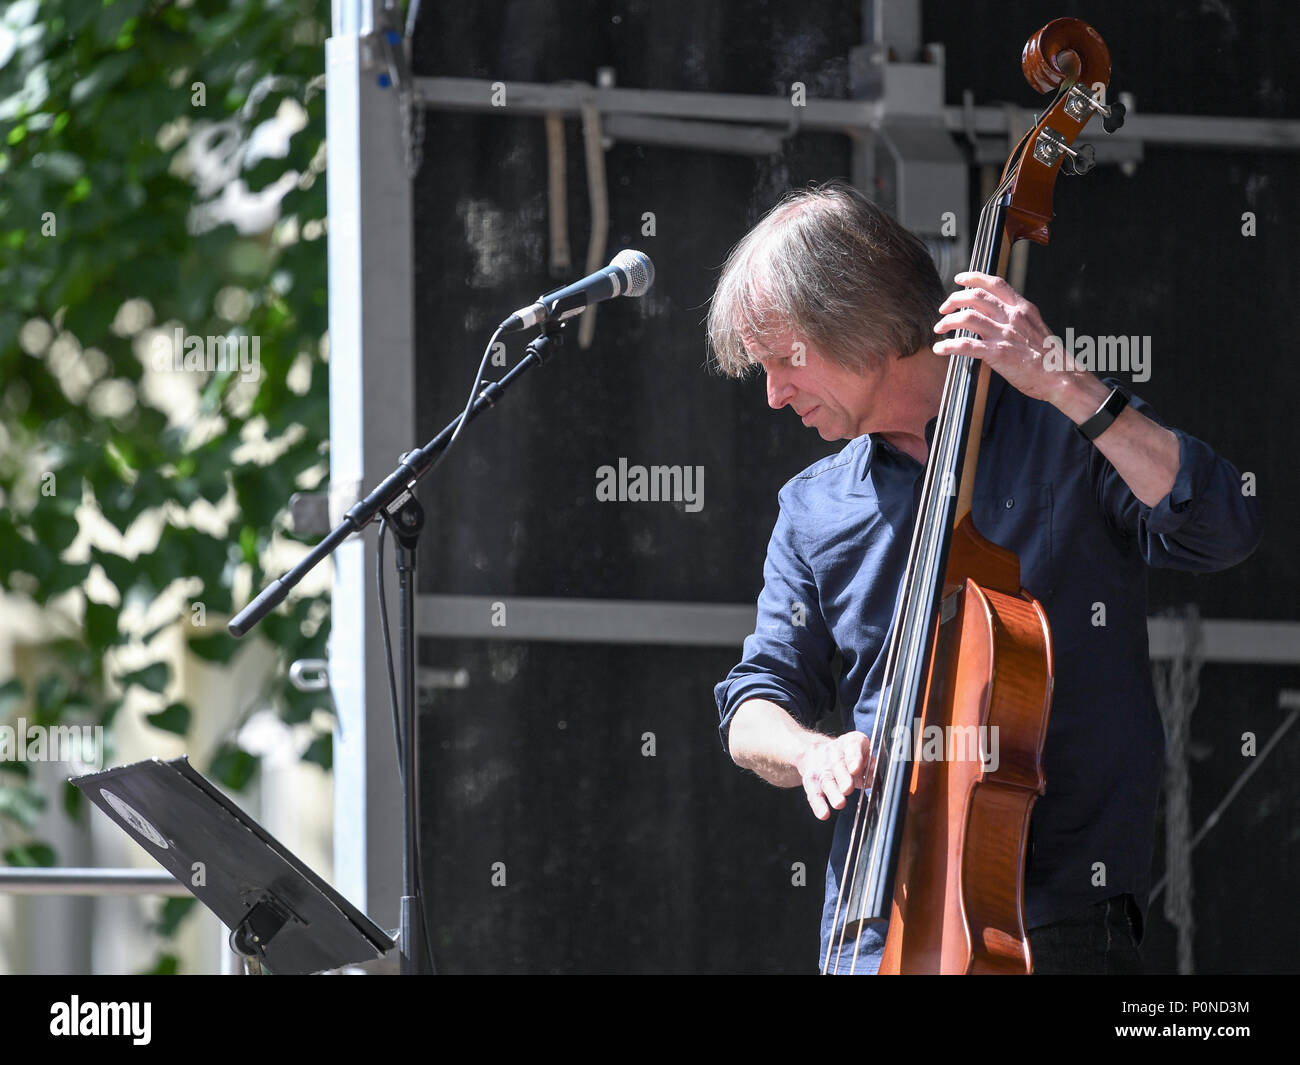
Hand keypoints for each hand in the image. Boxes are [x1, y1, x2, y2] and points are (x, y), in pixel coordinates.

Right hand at [793, 732, 872, 820]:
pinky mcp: (811, 782)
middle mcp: (833, 754)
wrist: (816, 753)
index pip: (852, 747)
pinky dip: (818, 805)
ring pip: (826, 781)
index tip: (856, 769)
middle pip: (837, 765)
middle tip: (847, 788)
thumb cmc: (846, 757)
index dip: (854, 758)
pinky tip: (824, 814)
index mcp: (849, 743)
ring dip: (833, 793)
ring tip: (839, 803)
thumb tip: (875, 779)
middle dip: (843, 777)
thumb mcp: (862, 755)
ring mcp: (821, 768)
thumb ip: (871, 767)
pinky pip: (814, 794)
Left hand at [931, 271, 1080, 404]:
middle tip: (944, 309)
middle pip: (975, 297)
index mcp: (1022, 309)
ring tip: (939, 328)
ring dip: (947, 322)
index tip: (960, 279)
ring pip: (966, 318)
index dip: (974, 278)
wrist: (1061, 375)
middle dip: (954, 300)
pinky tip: (940, 349)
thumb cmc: (1049, 357)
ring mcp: (1004, 334)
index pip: (995, 284)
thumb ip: (1016, 319)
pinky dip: (948, 346)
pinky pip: (965, 346)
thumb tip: (998, 316)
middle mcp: (1012, 317)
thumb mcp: (1035, 327)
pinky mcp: (997, 353)